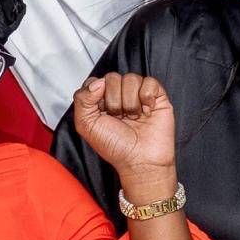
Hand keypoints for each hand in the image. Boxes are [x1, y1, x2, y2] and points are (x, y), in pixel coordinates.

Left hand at [69, 70, 178, 197]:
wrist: (140, 161)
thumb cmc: (115, 147)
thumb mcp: (86, 125)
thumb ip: (82, 99)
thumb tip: (97, 82)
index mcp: (101, 101)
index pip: (95, 81)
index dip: (97, 95)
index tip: (101, 111)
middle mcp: (119, 95)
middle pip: (112, 78)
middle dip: (114, 101)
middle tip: (119, 118)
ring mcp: (138, 94)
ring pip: (131, 79)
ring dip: (130, 103)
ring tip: (133, 117)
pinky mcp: (157, 96)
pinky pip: (150, 82)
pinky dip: (146, 98)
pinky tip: (146, 112)